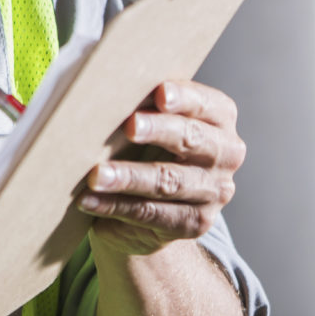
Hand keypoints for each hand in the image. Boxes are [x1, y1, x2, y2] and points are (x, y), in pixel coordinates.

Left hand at [78, 80, 244, 256]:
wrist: (152, 214)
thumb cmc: (145, 149)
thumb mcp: (150, 124)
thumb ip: (143, 107)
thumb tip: (105, 91)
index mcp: (219, 119)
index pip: (208, 104)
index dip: (185, 98)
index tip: (160, 93)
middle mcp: (225, 155)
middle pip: (191, 139)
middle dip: (159, 131)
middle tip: (130, 127)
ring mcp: (213, 193)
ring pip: (169, 181)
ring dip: (128, 177)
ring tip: (96, 175)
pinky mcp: (194, 224)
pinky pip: (150, 213)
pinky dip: (115, 205)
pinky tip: (89, 199)